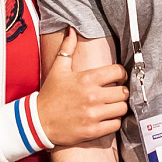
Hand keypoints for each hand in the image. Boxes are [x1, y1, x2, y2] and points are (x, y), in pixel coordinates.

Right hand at [37, 28, 128, 146]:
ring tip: (112, 105)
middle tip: (115, 93)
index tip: (118, 78)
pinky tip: (107, 118)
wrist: (38, 121)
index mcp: (86, 78)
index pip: (118, 72)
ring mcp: (93, 114)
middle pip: (123, 92)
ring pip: (122, 108)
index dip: (121, 74)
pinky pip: (115, 125)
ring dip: (119, 107)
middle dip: (121, 91)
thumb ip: (67, 49)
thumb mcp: (58, 69)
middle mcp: (92, 95)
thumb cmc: (50, 94)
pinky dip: (114, 121)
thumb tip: (71, 30)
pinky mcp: (93, 130)